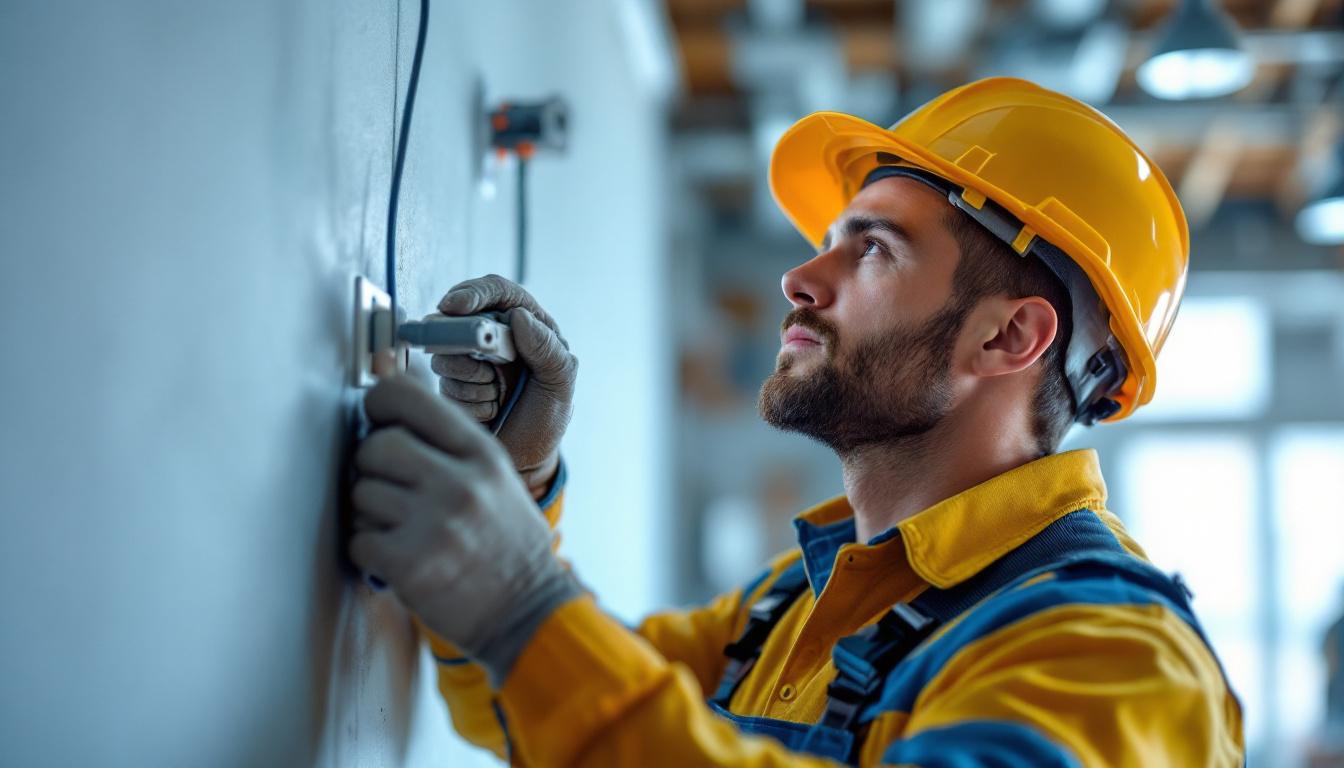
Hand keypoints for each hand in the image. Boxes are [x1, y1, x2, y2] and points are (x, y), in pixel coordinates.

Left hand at [349, 372, 580, 679]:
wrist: (527, 612)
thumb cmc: (505, 543)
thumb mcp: (495, 478)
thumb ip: (448, 444)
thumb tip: (387, 399)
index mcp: (481, 453)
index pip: (405, 396)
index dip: (379, 404)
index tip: (378, 422)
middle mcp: (460, 482)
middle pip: (375, 446)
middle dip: (371, 468)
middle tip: (390, 489)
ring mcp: (435, 524)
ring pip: (361, 494)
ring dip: (370, 514)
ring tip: (403, 530)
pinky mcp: (411, 565)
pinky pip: (359, 539)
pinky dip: (369, 551)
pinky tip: (397, 558)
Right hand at [431, 274, 575, 492]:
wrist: (526, 461)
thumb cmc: (546, 418)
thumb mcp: (560, 385)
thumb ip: (548, 350)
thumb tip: (519, 318)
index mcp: (527, 326)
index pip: (497, 291)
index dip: (474, 293)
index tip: (456, 306)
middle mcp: (495, 337)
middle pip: (460, 318)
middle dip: (465, 342)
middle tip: (484, 369)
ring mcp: (470, 359)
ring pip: (446, 351)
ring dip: (470, 378)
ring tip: (497, 396)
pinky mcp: (452, 382)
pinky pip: (441, 381)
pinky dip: (465, 398)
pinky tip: (487, 409)